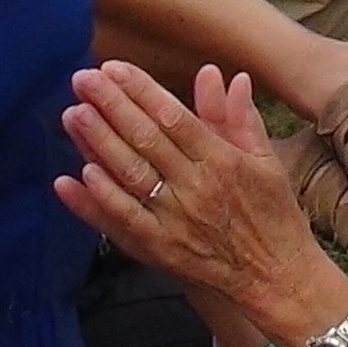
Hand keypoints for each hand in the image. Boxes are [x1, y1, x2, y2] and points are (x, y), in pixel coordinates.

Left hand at [54, 62, 330, 319]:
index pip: (174, 117)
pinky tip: (71, 178)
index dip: (141, 90)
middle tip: (81, 78)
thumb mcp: (266, 161)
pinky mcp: (160, 250)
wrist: (276, 278)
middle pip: (145, 140)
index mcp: (222, 161)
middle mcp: (196, 188)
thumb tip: (229, 76)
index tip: (114, 68)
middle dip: (110, 105)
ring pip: (130, 175)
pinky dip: (95, 201)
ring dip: (97, 144)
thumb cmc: (273, 215)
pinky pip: (122, 221)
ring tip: (73, 114)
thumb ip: (241, 119)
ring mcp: (175, 221)